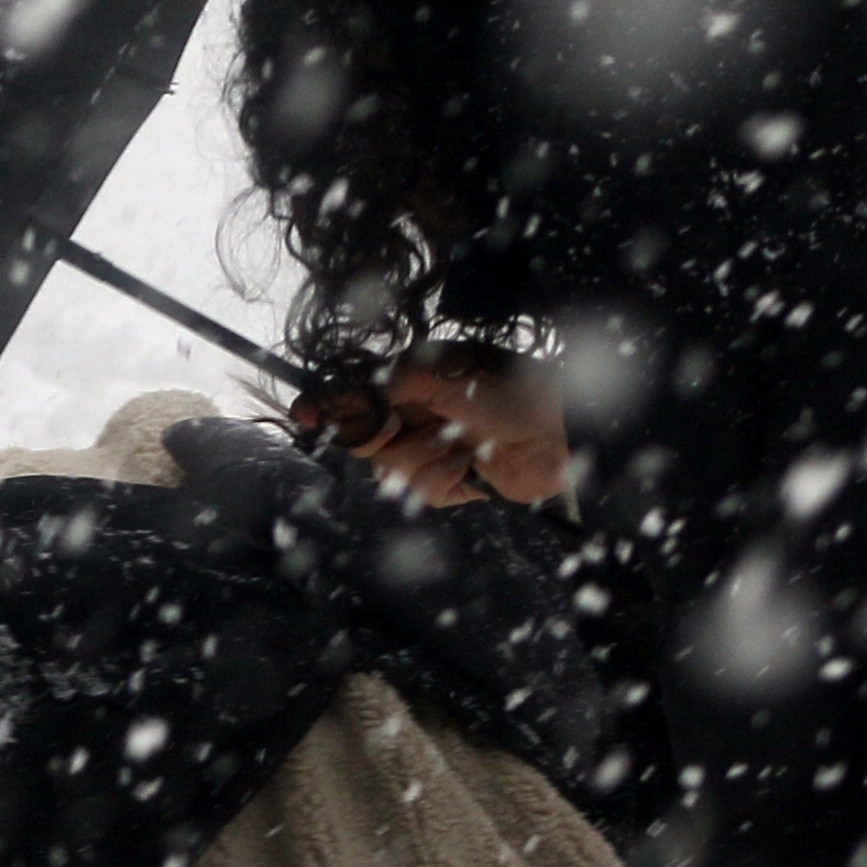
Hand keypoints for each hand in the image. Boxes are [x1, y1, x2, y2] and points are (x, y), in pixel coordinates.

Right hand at [305, 349, 565, 508]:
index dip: (325, 406)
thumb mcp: (440, 374)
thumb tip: (335, 398)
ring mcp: (433, 448)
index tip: (304, 414)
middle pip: (364, 438)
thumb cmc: (510, 389)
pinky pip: (421, 491)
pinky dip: (446, 478)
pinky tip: (472, 464)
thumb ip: (382, 386)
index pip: (353, 395)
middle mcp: (417, 413)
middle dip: (387, 434)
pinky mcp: (451, 482)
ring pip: (391, 469)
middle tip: (421, 423)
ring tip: (461, 442)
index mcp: (412, 379)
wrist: (562, 433)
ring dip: (426, 457)